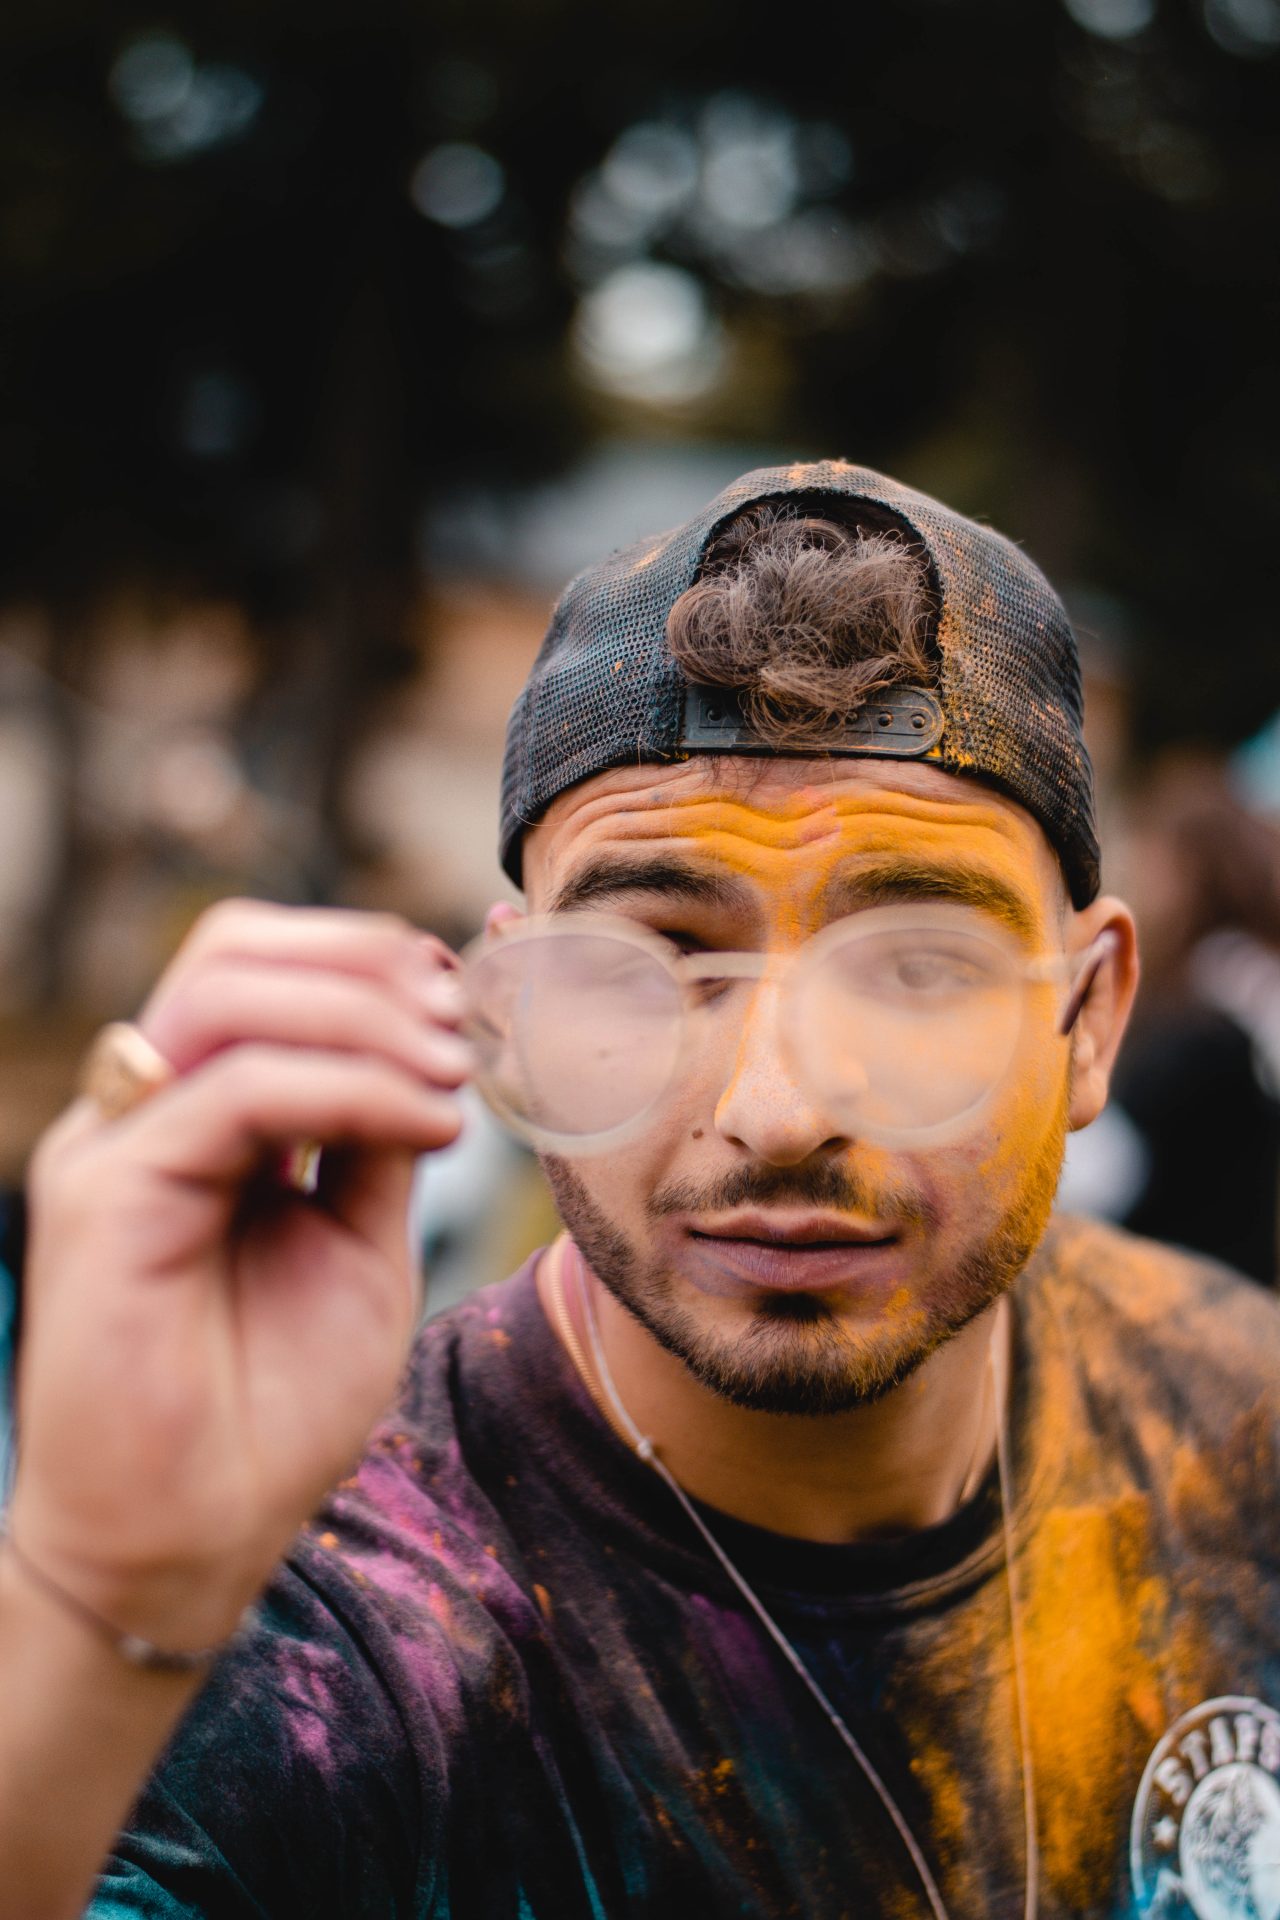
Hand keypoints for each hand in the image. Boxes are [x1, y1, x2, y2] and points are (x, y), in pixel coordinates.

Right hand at [10, 901, 470, 1649]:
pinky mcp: (105, 1195)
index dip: (360, 957)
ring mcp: (114, 1146)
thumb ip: (376, 1142)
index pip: (256, 969)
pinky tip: (429, 1124)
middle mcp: (142, 1114)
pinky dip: (350, 1088)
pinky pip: (237, 1091)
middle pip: (231, 951)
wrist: (189, 1544)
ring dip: (363, 1012)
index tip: (459, 994)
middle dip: (362, 961)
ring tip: (451, 1067)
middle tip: (456, 1014)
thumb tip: (437, 1045)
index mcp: (193, 1116)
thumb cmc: (270, 1407)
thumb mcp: (358, 1247)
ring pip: (227, 995)